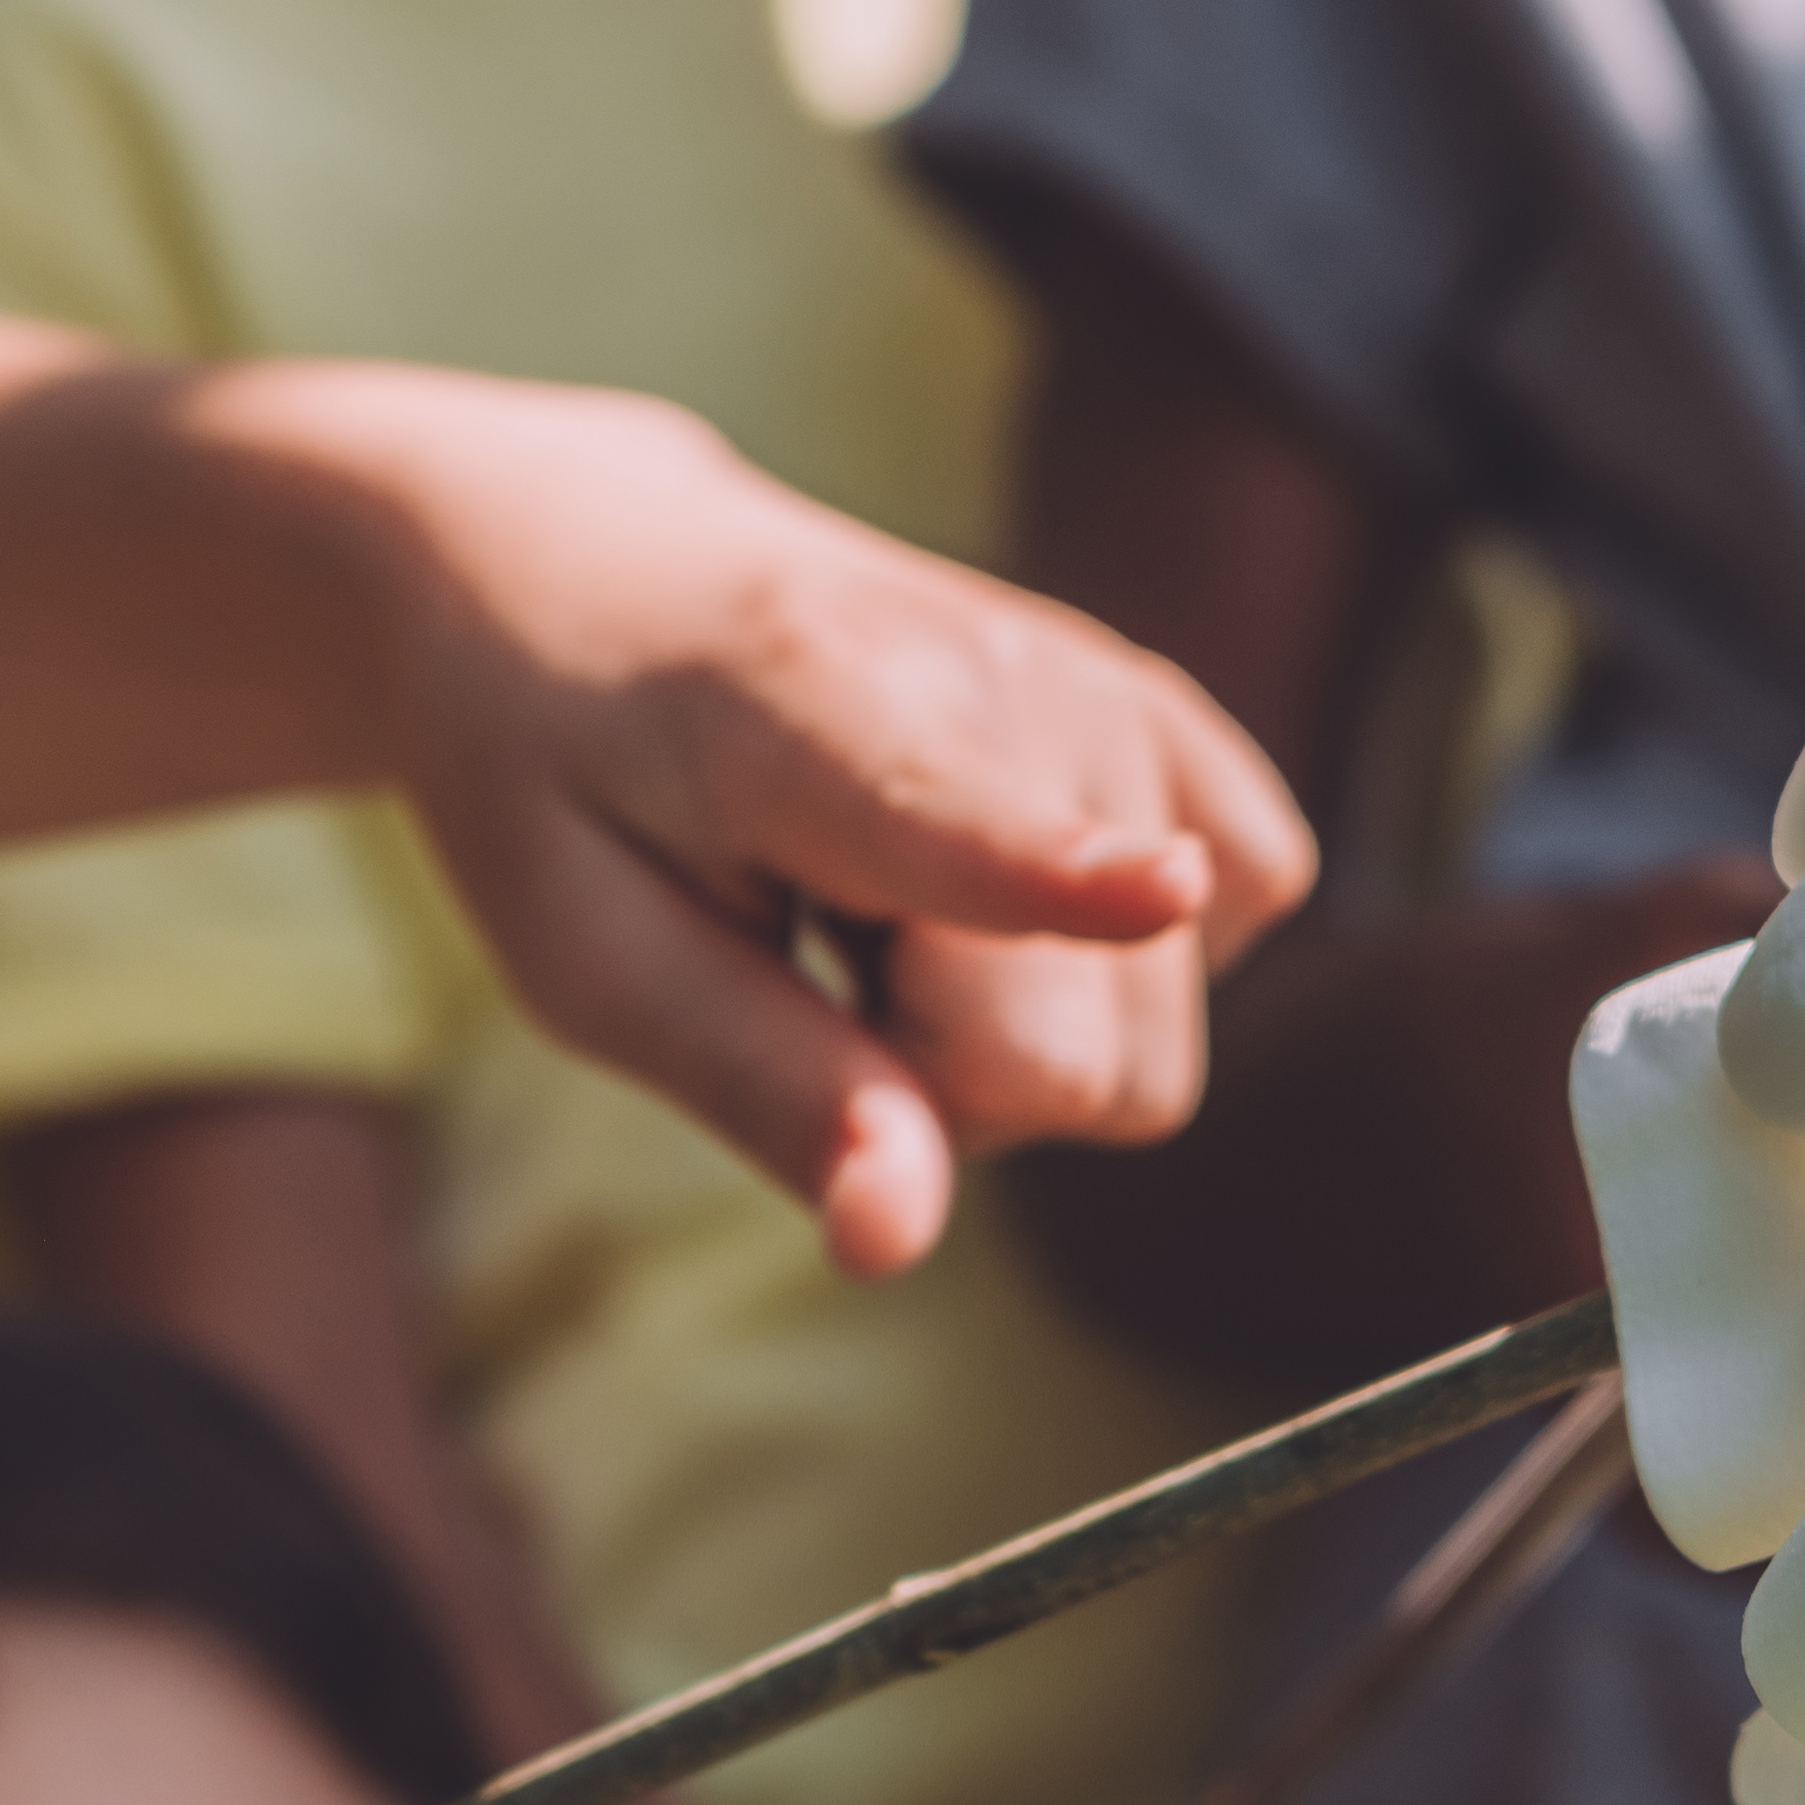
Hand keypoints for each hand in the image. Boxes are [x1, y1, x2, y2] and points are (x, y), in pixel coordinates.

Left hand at [269, 368, 1315, 1272]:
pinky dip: (1107, 960)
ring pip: (1152, 1044)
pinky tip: (979, 889)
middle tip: (814, 965)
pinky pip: (1237, 924)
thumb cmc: (567, 774)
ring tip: (873, 912)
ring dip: (1013, 1035)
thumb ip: (760, 1085)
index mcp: (800, 707)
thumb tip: (897, 1238)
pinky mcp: (1173, 714)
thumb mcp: (584, 958)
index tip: (1164, 889)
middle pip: (1078, 1059)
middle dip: (946, 1086)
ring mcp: (1108, 684)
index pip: (961, 820)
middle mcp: (1000, 669)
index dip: (1065, 878)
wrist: (597, 566)